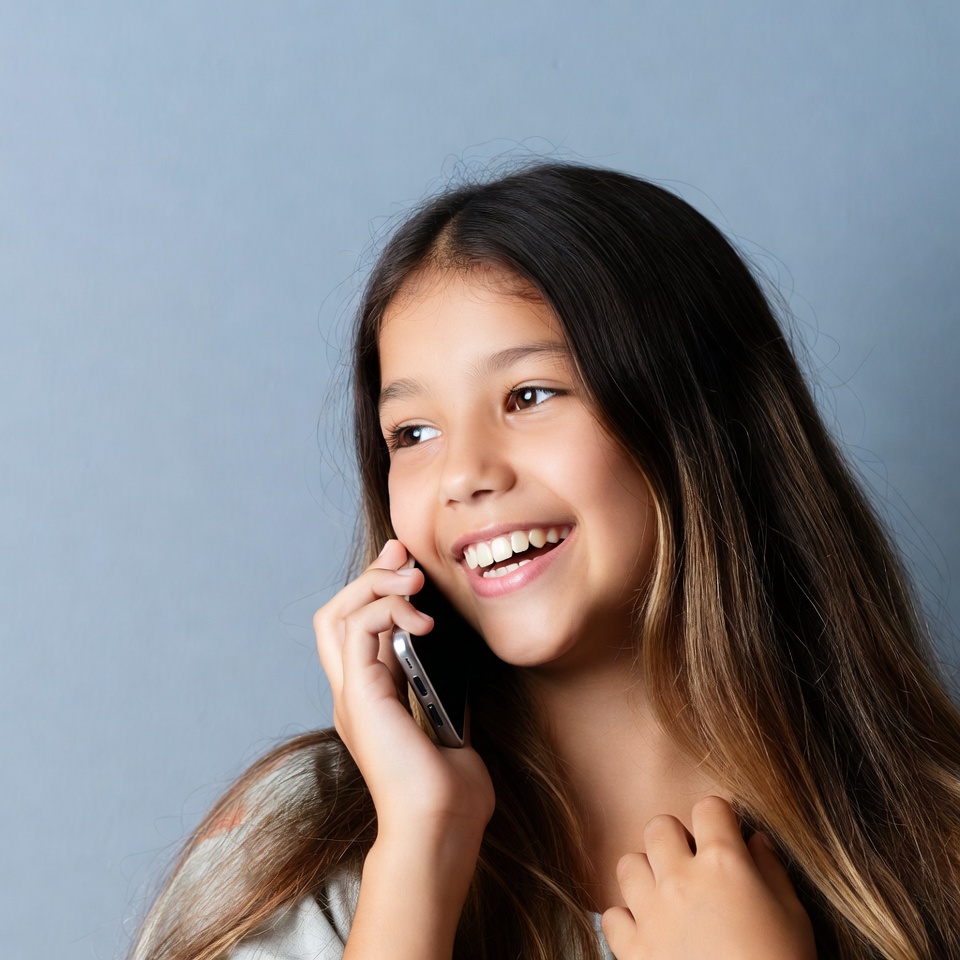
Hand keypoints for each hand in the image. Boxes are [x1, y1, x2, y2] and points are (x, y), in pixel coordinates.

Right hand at [313, 539, 493, 840]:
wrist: (440, 828)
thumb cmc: (451, 793)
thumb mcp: (450, 725)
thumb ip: (442, 692)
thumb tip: (453, 662)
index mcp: (371, 700)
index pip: (358, 630)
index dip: (379, 591)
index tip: (410, 565)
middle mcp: (353, 693)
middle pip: (336, 614)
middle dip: (369, 574)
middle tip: (403, 552)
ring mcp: (351, 695)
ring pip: (337, 614)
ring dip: (376, 583)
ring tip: (413, 577)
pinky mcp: (360, 695)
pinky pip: (358, 628)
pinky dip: (386, 608)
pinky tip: (422, 617)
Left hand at [601, 796, 815, 959]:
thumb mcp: (794, 916)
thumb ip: (771, 869)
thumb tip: (756, 839)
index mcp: (723, 863)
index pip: (709, 807)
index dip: (719, 819)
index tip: (724, 836)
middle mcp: (681, 878)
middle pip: (658, 826)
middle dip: (675, 838)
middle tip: (692, 864)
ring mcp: (652, 912)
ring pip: (628, 864)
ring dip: (647, 875)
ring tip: (666, 896)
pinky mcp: (635, 948)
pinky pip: (613, 915)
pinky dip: (628, 921)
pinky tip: (650, 931)